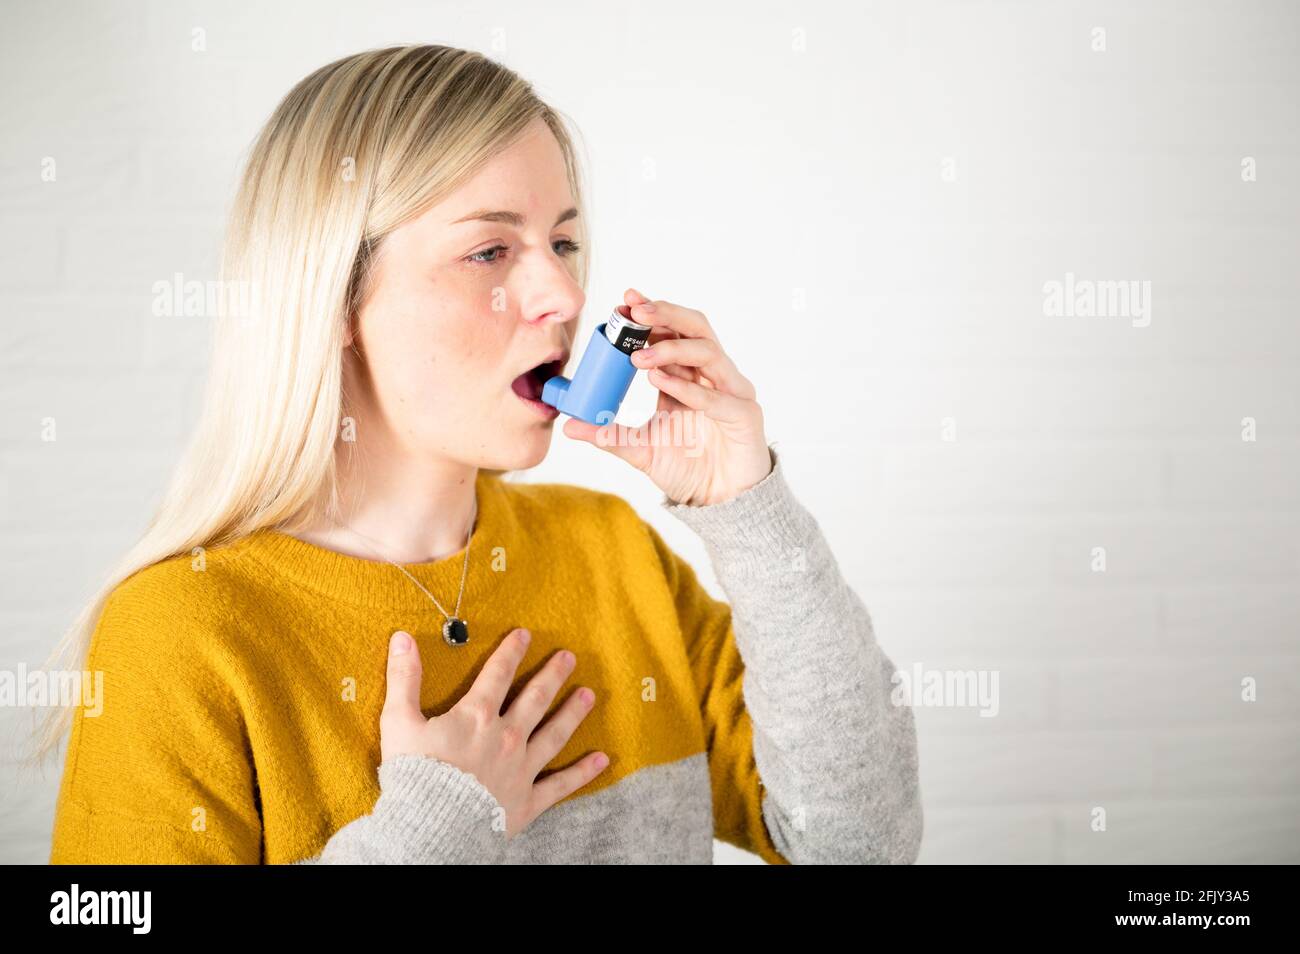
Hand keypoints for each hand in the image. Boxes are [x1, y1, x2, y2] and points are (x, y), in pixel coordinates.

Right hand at [379, 628, 606, 839]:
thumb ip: (405, 678)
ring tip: (588, 695)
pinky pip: (560, 785)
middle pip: (535, 699)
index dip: (511, 652)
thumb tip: (402, 638)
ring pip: (554, 735)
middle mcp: (506, 737)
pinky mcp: (527, 802)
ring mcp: (520, 770)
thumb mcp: (399, 722)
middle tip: (569, 657)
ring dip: (572, 713)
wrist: (429, 827)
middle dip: (552, 675)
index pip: (498, 675)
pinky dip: (582, 772)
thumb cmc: (413, 775)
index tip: (525, 635)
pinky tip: (602, 759)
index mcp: (477, 717)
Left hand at [563, 288, 772, 506]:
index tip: (625, 302)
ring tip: (638, 356)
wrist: (719, 502)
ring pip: (708, 352)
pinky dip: (686, 386)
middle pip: (695, 329)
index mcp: (687, 376)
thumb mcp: (640, 449)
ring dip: (671, 348)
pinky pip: (716, 395)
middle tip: (634, 311)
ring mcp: (731, 392)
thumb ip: (609, 435)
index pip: (673, 333)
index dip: (652, 315)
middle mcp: (711, 377)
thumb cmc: (688, 470)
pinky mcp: (744, 414)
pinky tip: (660, 382)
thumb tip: (569, 426)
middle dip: (665, 315)